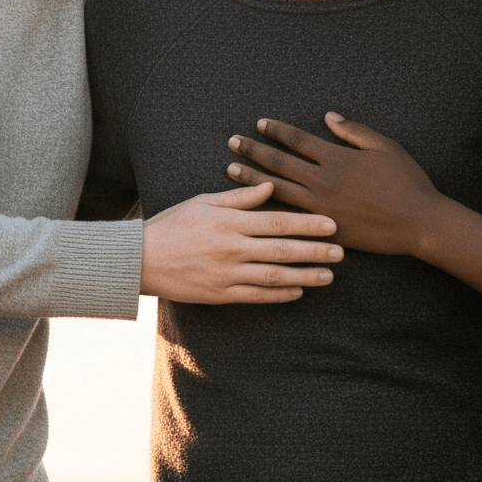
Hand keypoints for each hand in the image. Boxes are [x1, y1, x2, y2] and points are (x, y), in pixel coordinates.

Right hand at [141, 181, 343, 303]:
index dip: (307, 224)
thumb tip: (271, 185)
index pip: (277, 221)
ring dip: (305, 276)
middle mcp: (231, 249)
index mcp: (229, 222)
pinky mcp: (220, 294)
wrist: (139, 259)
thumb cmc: (173, 224)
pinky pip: (256, 296)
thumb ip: (240, 196)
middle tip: (342, 252)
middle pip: (282, 250)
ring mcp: (226, 274)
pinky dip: (279, 295)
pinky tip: (298, 292)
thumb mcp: (204, 202)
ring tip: (329, 276)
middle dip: (315, 251)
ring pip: (274, 276)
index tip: (332, 224)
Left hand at [226, 113, 441, 256]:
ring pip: (278, 190)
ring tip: (230, 171)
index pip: (298, 140)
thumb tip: (328, 117)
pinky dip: (270, 211)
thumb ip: (353, 131)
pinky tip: (253, 208)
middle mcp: (324, 182)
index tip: (259, 123)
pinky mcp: (326, 229)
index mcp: (337, 159)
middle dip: (253, 151)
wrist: (419, 223)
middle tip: (232, 142)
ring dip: (252, 180)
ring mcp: (322, 208)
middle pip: (279, 163)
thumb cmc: (407, 182)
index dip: (277, 130)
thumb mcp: (385, 147)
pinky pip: (291, 219)